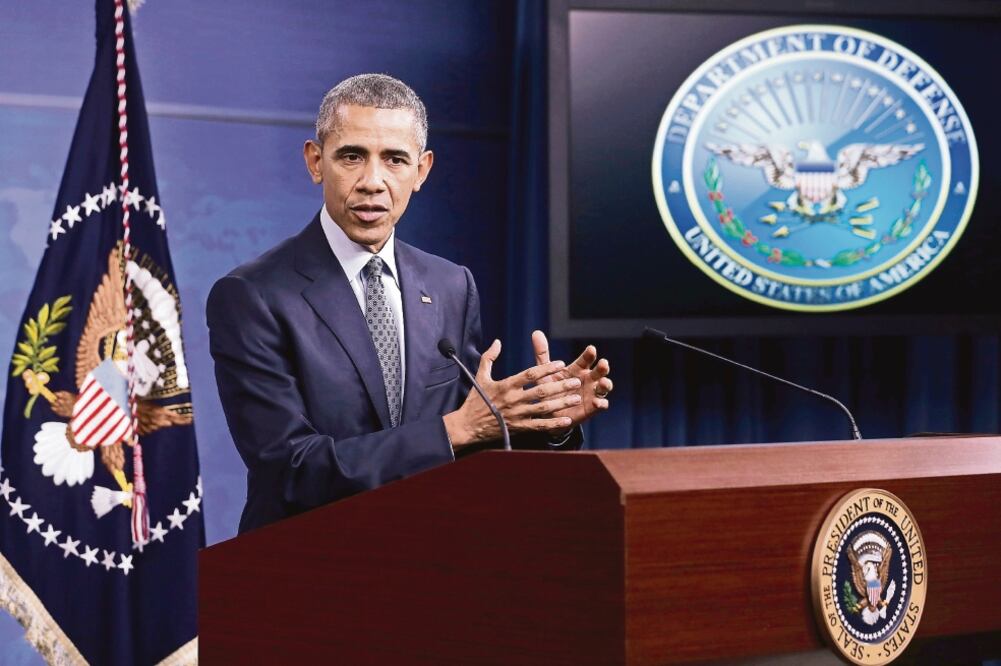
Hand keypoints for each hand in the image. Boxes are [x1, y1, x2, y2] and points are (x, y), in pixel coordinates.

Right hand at [443, 339, 583, 447]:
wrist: (468, 426)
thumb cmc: (475, 399)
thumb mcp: (480, 376)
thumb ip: (489, 357)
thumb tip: (497, 341)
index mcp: (505, 385)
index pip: (530, 374)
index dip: (546, 368)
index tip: (561, 364)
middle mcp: (513, 400)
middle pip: (541, 391)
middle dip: (561, 386)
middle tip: (576, 381)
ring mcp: (517, 415)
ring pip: (544, 408)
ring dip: (562, 403)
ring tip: (577, 397)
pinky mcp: (518, 428)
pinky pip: (539, 426)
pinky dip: (554, 423)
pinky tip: (567, 420)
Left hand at [531, 330, 611, 427]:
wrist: (548, 413)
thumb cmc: (549, 389)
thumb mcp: (544, 372)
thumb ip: (542, 354)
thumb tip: (536, 332)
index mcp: (578, 369)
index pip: (586, 359)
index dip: (589, 354)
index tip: (591, 349)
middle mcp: (588, 379)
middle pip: (599, 371)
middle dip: (603, 367)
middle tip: (603, 363)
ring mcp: (592, 393)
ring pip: (604, 387)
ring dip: (606, 384)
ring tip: (603, 382)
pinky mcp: (592, 408)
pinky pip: (601, 405)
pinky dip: (601, 403)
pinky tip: (598, 402)